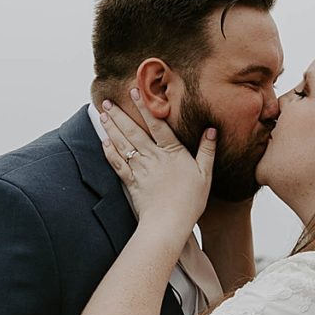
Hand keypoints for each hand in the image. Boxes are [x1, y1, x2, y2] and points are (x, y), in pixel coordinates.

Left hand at [101, 93, 214, 239]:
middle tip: (107, 100)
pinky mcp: (131, 182)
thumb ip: (207, 151)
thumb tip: (211, 130)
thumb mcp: (205, 175)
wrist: (168, 223)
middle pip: (133, 131)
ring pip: (122, 144)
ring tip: (103, 114)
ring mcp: (139, 169)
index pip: (156, 124)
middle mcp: (153, 157)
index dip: (145, 107)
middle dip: (119, 114)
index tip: (135, 91)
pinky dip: (109, 151)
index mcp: (172, 152)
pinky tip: (104, 142)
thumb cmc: (190, 201)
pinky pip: (117, 163)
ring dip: (111, 128)